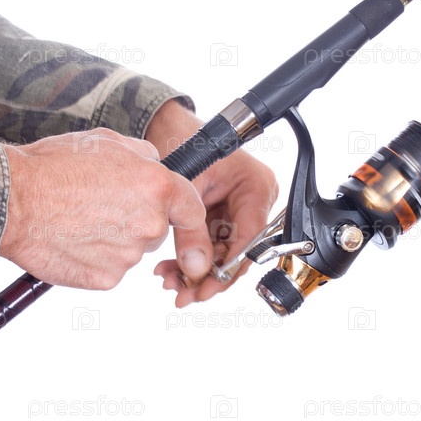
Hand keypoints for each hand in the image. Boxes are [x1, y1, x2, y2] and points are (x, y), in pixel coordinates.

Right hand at [0, 128, 204, 289]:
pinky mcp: (106, 279)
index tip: (185, 226)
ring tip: (79, 219)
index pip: (193, 210)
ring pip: (132, 250)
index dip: (187, 216)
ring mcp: (128, 256)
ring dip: (114, 239)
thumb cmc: (53, 166)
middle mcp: (150, 224)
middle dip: (137, 220)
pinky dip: (95, 258)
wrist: (11, 200)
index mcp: (158, 188)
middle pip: (158, 229)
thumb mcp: (107, 142)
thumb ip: (144, 156)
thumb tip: (156, 165)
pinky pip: (110, 269)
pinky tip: (72, 240)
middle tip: (100, 205)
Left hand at [148, 100, 278, 306]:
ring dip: (197, 272)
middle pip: (238, 252)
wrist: (163, 126)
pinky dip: (191, 259)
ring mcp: (238, 210)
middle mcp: (254, 201)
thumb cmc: (182, 139)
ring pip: (223, 255)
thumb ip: (191, 232)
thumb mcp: (187, 186)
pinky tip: (171, 270)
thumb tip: (197, 271)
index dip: (230, 266)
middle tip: (186, 294)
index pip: (251, 236)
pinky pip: (211, 246)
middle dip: (211, 276)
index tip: (209, 285)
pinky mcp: (221, 217)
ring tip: (173, 284)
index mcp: (258, 187)